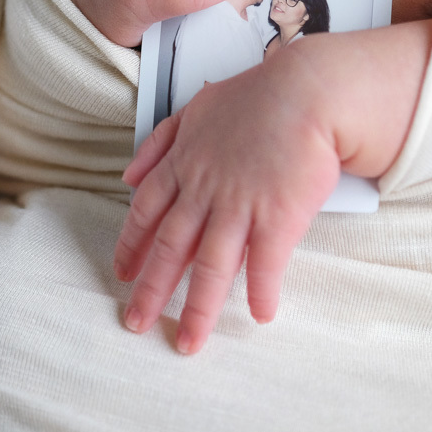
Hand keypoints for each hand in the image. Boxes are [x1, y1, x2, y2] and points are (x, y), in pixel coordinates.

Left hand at [116, 56, 340, 353]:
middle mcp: (205, 190)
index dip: (132, 247)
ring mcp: (240, 206)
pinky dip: (260, 291)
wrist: (307, 91)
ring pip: (210, 267)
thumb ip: (160, 141)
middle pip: (170, 249)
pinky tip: (260, 313)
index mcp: (184, 164)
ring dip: (197, 308)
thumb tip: (129, 173)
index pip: (146, 213)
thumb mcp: (195, 108)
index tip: (124, 272)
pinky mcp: (278, 217)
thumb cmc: (259, 96)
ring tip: (188, 340)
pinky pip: (264, 265)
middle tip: (137, 322)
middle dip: (151, 291)